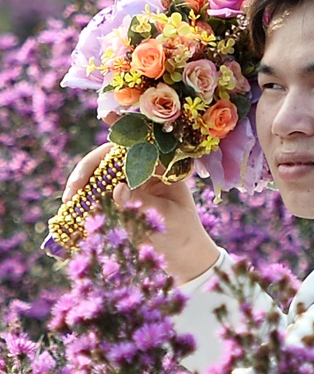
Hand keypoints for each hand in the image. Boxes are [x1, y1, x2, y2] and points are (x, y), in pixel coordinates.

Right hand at [63, 142, 218, 282]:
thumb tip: (117, 189)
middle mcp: (143, 170)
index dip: (123, 127)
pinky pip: (95, 193)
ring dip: (82, 184)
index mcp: (163, 167)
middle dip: (89, 168)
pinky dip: (83, 198)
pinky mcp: (116, 199)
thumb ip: (144, 203)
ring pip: (98, 175)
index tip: (107, 116)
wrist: (181, 256)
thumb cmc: (182, 232)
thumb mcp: (167, 217)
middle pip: (110, 158)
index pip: (140, 143)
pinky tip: (73, 206)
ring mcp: (127, 184)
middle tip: (75, 186)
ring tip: (71, 200)